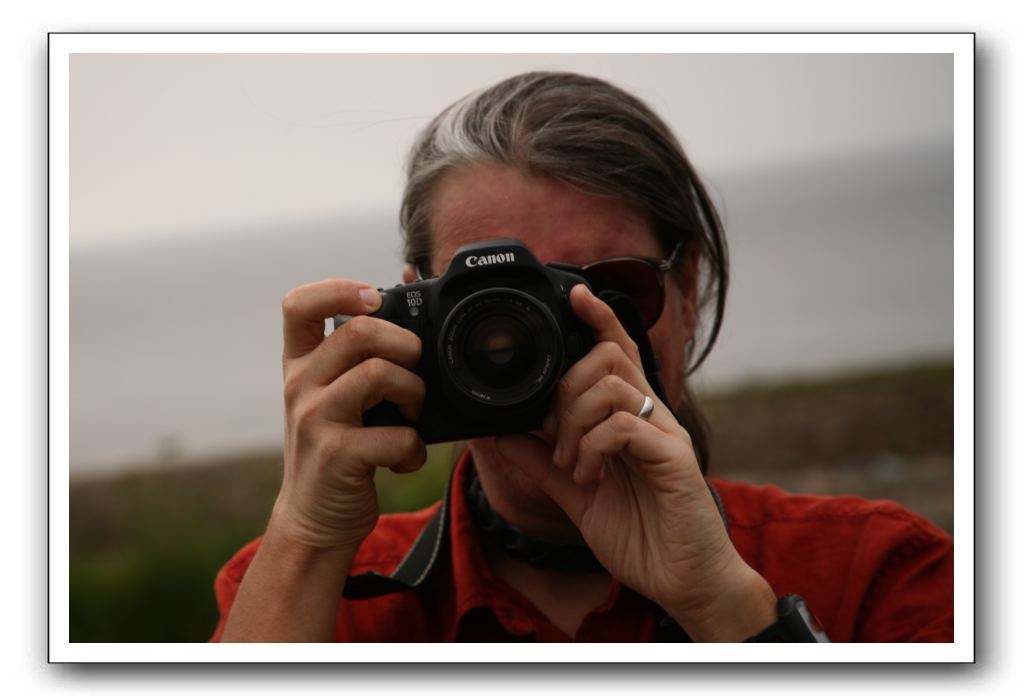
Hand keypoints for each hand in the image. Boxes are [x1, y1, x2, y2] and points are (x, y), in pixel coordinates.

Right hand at [272, 279, 427, 555]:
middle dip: (405, 344)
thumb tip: (409, 294)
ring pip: (379, 373)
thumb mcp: (337, 397)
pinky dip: (413, 448)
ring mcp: (315, 419)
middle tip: (414, 369)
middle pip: (359, 331)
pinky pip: (395, 434)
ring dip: (414, 392)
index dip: (338, 289)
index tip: (373, 299)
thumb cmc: (340, 448)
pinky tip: (404, 459)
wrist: (315, 519)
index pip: (298, 305)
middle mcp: (300, 386)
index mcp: (301, 364)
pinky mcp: (336, 455)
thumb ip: (360, 358)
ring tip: (413, 414)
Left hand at [497, 284, 775, 640]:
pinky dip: (592, 447)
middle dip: (566, 385)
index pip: (619, 352)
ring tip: (569, 461)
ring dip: (574, 420)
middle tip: (552, 432)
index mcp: (633, 418)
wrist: (683, 582)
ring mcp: (666, 436)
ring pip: (614, 386)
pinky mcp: (674, 460)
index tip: (575, 293)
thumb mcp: (575, 492)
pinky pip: (624, 426)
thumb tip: (498, 431)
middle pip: (609, 358)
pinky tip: (587, 475)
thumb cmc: (639, 534)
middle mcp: (653, 417)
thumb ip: (540, 459)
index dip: (599, 318)